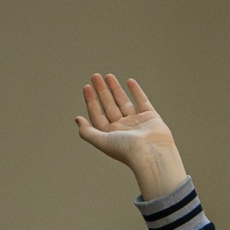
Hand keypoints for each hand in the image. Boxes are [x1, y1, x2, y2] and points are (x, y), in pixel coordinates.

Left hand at [75, 74, 186, 200]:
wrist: (153, 154)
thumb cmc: (126, 149)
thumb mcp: (102, 141)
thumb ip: (87, 132)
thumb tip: (77, 119)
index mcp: (111, 135)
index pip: (98, 115)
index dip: (91, 101)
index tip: (87, 86)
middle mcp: (123, 128)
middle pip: (109, 106)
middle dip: (102, 91)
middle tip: (95, 76)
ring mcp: (137, 122)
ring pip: (124, 102)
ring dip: (115, 89)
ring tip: (108, 75)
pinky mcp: (151, 118)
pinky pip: (142, 102)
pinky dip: (137, 92)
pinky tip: (129, 81)